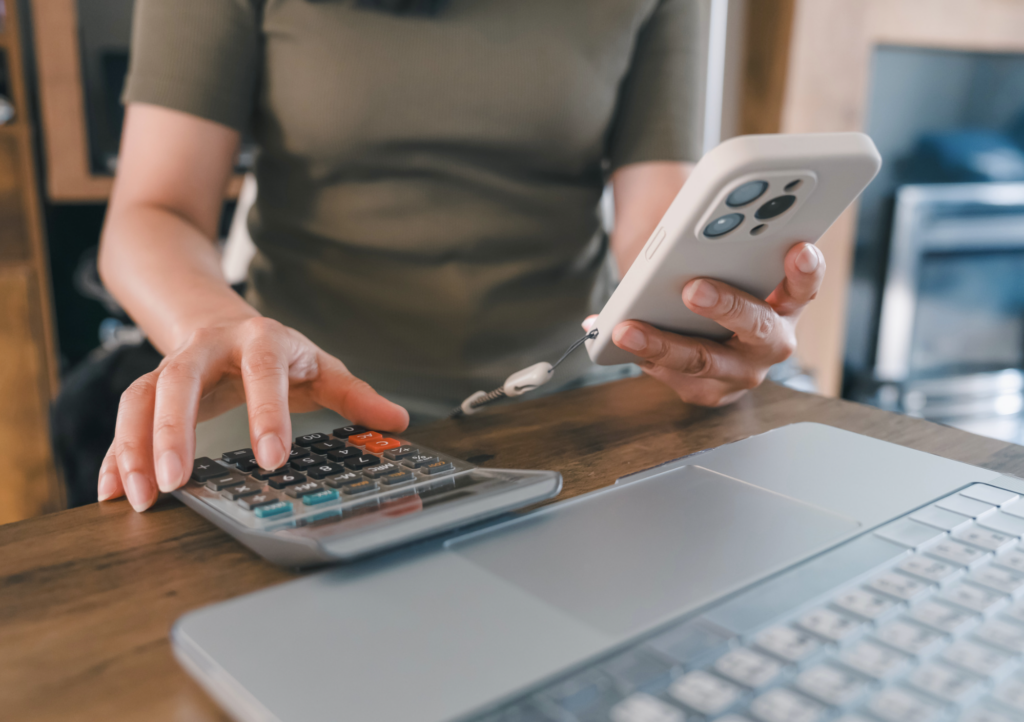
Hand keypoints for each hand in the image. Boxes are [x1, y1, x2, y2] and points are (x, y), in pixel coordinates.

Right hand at [97, 317, 408, 510]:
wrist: (219, 318)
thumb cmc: (277, 350)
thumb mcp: (320, 366)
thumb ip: (355, 395)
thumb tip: (398, 421)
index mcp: (260, 339)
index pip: (263, 371)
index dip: (266, 413)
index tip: (273, 459)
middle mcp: (208, 348)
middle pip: (181, 379)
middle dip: (174, 429)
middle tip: (177, 480)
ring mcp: (172, 365)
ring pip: (141, 396)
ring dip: (135, 445)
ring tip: (142, 496)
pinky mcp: (148, 388)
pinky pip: (124, 418)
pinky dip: (115, 454)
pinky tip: (112, 490)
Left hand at [585, 242, 824, 406]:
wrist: (716, 345)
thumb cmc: (722, 292)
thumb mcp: (728, 266)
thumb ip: (719, 248)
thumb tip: (685, 228)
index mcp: (787, 304)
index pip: (805, 284)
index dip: (804, 269)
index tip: (797, 251)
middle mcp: (772, 342)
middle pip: (757, 326)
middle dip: (725, 306)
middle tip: (693, 288)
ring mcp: (743, 373)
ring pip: (704, 360)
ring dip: (663, 343)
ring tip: (627, 328)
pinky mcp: (711, 393)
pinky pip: (675, 377)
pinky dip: (643, 357)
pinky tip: (616, 342)